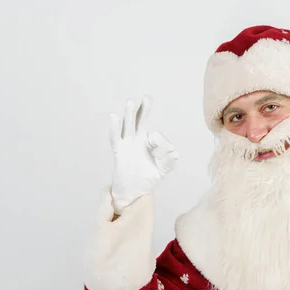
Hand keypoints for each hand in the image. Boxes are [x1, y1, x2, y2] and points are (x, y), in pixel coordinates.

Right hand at [108, 96, 177, 213]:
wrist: (133, 192)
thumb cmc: (147, 179)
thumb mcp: (161, 170)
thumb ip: (169, 162)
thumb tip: (176, 153)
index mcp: (148, 142)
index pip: (156, 136)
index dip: (163, 142)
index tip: (170, 150)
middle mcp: (137, 140)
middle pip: (140, 121)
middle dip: (144, 109)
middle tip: (148, 97)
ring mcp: (127, 144)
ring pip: (128, 126)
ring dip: (130, 115)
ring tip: (131, 102)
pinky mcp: (118, 151)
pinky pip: (115, 137)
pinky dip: (114, 127)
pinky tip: (113, 116)